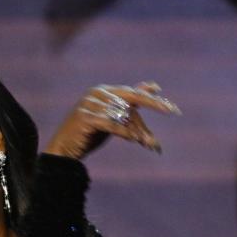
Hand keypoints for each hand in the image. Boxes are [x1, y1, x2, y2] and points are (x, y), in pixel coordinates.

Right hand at [43, 82, 180, 160]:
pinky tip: (137, 140)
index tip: (174, 109)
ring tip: (152, 144)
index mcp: (103, 91)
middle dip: (154, 105)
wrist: (63, 150)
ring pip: (124, 115)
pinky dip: (126, 133)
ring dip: (140, 131)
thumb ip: (130, 102)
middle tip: (173, 111)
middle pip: (131, 99)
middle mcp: (96, 94)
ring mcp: (90, 105)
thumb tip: (154, 86)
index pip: (133, 94)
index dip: (154, 100)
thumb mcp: (113, 116)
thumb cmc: (89, 134)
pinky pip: (112, 125)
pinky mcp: (85, 118)